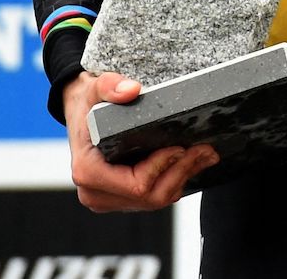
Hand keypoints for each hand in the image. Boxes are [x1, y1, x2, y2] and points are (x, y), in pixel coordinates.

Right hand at [62, 71, 217, 210]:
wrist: (81, 115)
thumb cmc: (88, 104)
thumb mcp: (96, 88)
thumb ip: (110, 86)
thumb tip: (131, 90)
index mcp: (88, 172)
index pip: (136, 185)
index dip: (163, 167)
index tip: (181, 146)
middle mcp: (95, 193)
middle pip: (150, 197)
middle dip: (182, 172)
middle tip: (206, 150)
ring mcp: (108, 199)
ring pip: (156, 200)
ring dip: (183, 178)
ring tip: (205, 154)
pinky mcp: (120, 199)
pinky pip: (154, 198)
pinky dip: (175, 181)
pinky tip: (190, 162)